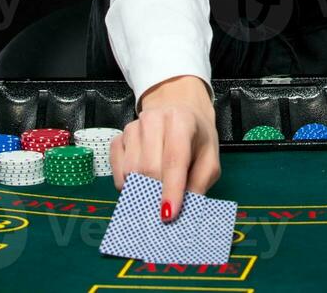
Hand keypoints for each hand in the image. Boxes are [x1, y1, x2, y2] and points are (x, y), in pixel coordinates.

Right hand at [109, 75, 220, 221]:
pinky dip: (126, 183)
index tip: (168, 215)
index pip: (174, 160)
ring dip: (142, 189)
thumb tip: (182, 212)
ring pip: (131, 170)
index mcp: (181, 121)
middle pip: (148, 168)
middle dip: (156, 193)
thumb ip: (199, 184)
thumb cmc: (196, 139)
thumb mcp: (209, 159)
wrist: (180, 110)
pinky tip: (140, 183)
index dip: (171, 190)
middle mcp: (153, 120)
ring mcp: (132, 128)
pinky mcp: (118, 138)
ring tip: (155, 192)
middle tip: (164, 209)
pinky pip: (117, 168)